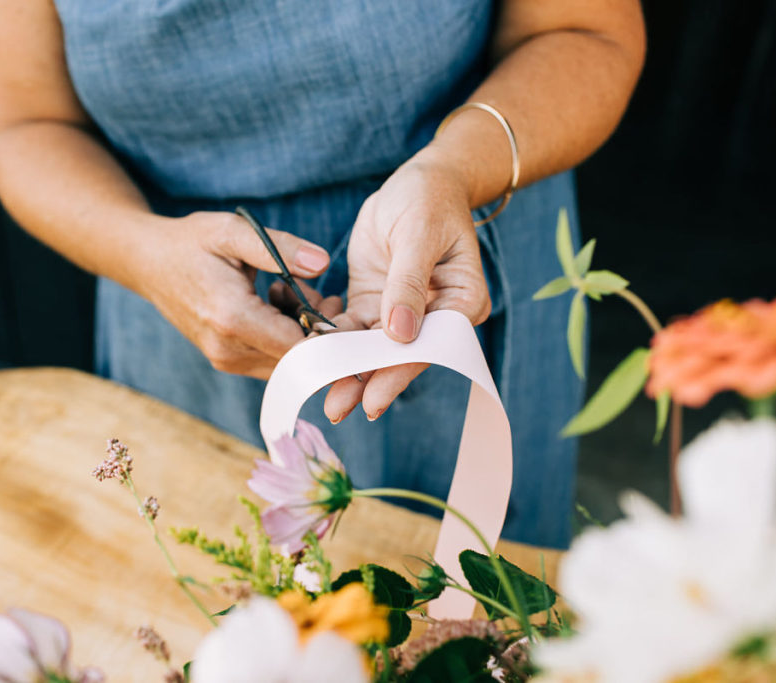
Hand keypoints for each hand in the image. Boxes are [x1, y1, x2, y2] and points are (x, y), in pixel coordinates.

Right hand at [137, 211, 342, 379]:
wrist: (148, 263)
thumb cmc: (191, 242)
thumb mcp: (233, 230)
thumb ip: (280, 247)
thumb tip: (323, 263)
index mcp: (232, 318)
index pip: (301, 347)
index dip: (327, 330)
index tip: (332, 299)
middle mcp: (228, 350)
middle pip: (298, 360)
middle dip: (318, 331)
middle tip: (318, 292)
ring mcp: (226, 360)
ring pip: (288, 363)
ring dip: (302, 333)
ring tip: (289, 291)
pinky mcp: (227, 361)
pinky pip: (271, 360)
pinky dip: (284, 337)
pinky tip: (275, 303)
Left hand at [323, 153, 490, 421]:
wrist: (418, 182)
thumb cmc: (429, 200)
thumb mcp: (419, 234)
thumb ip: (409, 284)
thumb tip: (400, 334)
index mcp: (462, 303)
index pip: (429, 346)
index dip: (399, 371)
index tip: (373, 396)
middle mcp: (436, 316)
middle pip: (399, 355)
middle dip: (368, 381)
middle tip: (338, 408)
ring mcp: (403, 313)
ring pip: (373, 348)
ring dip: (347, 370)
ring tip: (323, 397)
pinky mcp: (377, 303)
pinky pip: (354, 328)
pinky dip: (334, 340)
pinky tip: (313, 355)